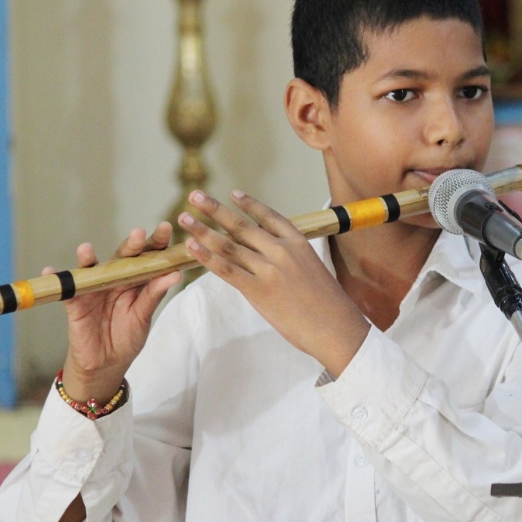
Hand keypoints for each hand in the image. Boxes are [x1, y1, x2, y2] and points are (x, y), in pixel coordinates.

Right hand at [58, 222, 181, 401]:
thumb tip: (175, 274)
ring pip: (91, 269)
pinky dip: (57, 279)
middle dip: (131, 245)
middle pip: (122, 257)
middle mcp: (114, 279)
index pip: (146, 257)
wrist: (106, 363)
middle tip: (139, 233)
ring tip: (85, 249)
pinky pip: (66, 290)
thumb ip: (154, 294)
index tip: (166, 228)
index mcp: (135, 280)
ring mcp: (93, 288)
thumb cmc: (127, 336)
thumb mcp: (143, 316)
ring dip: (87, 258)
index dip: (155, 242)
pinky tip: (51, 270)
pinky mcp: (76, 303)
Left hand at [180, 190, 369, 375]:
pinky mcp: (259, 290)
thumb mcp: (314, 270)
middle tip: (195, 196)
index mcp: (299, 243)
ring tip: (185, 218)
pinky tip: (191, 246)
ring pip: (229, 245)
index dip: (249, 204)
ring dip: (203, 230)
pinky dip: (206, 256)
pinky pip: (226, 270)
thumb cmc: (329, 305)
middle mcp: (282, 251)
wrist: (336, 328)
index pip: (269, 216)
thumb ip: (292, 260)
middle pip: (241, 226)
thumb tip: (271, 257)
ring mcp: (269, 270)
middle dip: (215, 210)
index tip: (232, 193)